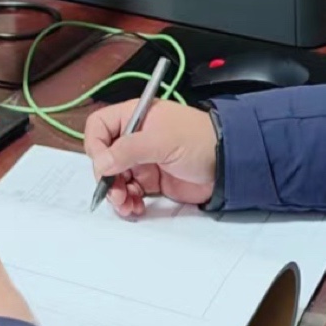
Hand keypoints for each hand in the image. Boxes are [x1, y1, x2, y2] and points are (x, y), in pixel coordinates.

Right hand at [82, 93, 219, 217]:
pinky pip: (132, 192)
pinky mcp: (154, 181)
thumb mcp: (161, 141)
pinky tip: (135, 208)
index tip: (103, 165)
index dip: (96, 146)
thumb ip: (128, 151)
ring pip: (117, 178)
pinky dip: (130, 201)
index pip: (99, 127)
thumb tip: (101, 164)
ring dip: (117, 193)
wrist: (229, 163)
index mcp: (134, 117)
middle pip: (106, 157)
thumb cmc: (199, 140)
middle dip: (107, 177)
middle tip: (115, 193)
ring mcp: (144, 160)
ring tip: (126, 205)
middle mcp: (136, 138)